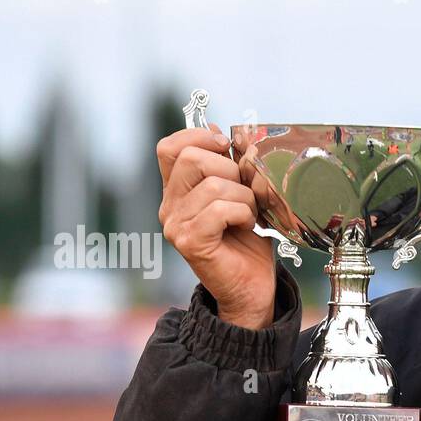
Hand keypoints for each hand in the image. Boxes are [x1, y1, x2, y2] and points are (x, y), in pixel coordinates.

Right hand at [156, 125, 275, 328]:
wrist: (251, 286)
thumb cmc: (248, 241)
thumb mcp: (242, 194)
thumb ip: (232, 166)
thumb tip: (230, 134)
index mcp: (177, 190)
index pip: (170, 147)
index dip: (198, 137)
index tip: (226, 147)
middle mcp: (169, 206)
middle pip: (191, 158)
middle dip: (230, 168)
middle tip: (246, 192)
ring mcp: (175, 225)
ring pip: (213, 185)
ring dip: (244, 197)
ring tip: (250, 215)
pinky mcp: (190, 242)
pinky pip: (219, 209)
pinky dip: (242, 213)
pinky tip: (246, 226)